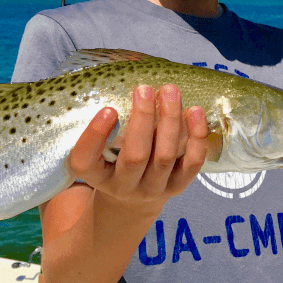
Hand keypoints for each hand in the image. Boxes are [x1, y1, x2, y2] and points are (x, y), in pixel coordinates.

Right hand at [69, 84, 207, 209]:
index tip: (108, 109)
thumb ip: (104, 127)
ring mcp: (153, 189)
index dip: (95, 135)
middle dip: (143, 119)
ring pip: (165, 157)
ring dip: (171, 120)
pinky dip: (196, 137)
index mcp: (95, 176)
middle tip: (144, 89)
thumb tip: (122, 80)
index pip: (86, 161)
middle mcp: (123, 186)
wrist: (131, 201)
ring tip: (170, 91)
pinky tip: (195, 112)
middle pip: (136, 156)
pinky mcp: (177, 187)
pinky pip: (191, 164)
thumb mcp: (98, 151)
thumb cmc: (112, 164)